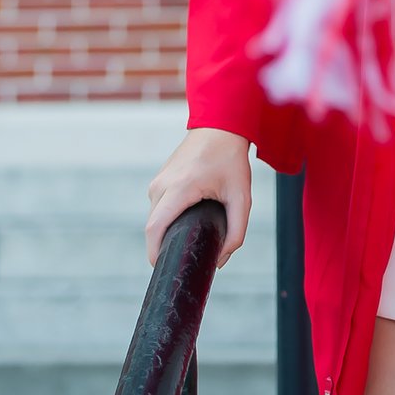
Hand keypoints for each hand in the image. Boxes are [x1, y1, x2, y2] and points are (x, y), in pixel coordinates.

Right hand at [146, 127, 252, 270]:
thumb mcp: (241, 197)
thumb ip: (237, 232)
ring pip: (153, 218)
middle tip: (183, 261)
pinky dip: (165, 220)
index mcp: (180, 187)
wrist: (220, 126)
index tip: (166, 269)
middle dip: (162, 247)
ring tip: (186, 242)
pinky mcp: (159, 179)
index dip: (155, 253)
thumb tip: (221, 260)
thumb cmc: (231, 159)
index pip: (155, 228)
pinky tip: (183, 225)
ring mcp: (158, 181)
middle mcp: (163, 184)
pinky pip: (157, 207)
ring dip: (165, 233)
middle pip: (152, 227)